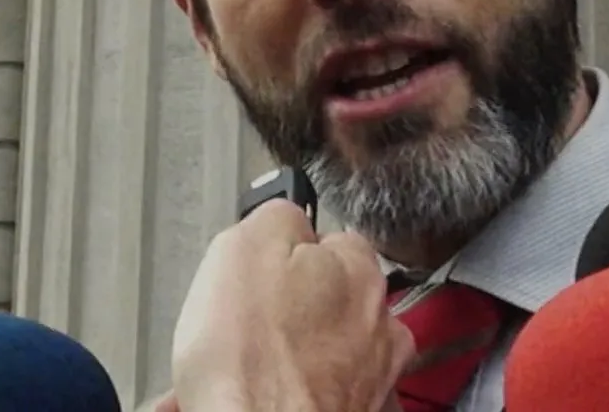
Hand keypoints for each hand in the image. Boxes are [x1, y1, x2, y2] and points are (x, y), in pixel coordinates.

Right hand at [169, 200, 413, 410]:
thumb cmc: (251, 365)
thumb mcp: (243, 247)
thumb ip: (276, 216)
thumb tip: (287, 214)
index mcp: (358, 271)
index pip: (327, 238)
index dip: (282, 253)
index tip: (255, 271)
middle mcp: (379, 324)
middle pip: (321, 298)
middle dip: (279, 311)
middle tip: (234, 328)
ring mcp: (371, 378)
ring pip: (313, 352)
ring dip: (274, 357)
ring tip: (229, 371)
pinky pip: (311, 393)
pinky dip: (283, 393)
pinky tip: (250, 395)